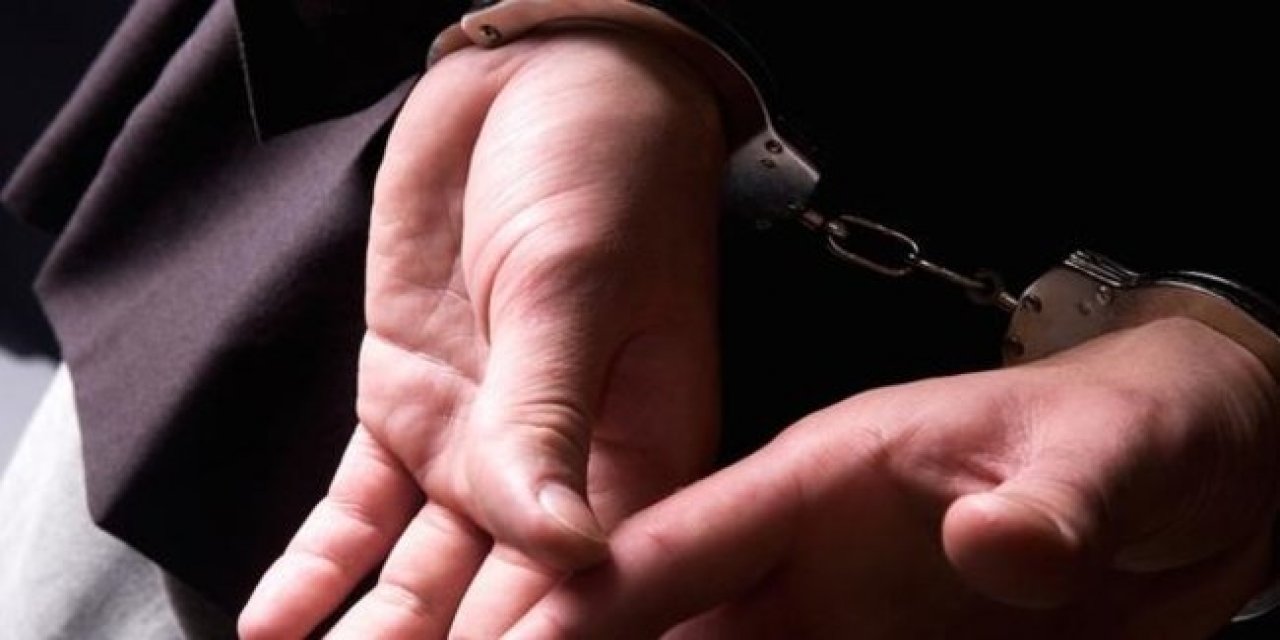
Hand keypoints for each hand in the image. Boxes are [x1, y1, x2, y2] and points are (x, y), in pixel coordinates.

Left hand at [238, 30, 723, 637]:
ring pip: (421, 575)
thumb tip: (565, 553)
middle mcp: (561, 468)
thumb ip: (552, 418)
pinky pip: (358, 509)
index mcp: (641, 450)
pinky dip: (317, 568)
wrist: (535, 84)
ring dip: (377, 639)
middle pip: (505, 603)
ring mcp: (477, 445)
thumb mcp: (576, 288)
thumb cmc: (599, 170)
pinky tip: (278, 627)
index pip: (596, 590)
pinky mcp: (408, 408)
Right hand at [510, 318, 1279, 638]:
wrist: (1207, 483)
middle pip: (668, 622)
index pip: (683, 535)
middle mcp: (812, 560)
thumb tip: (999, 548)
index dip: (587, 589)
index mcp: (827, 479)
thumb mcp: (1102, 451)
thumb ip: (1047, 498)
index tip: (507, 639)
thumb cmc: (1133, 430)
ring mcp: (845, 624)